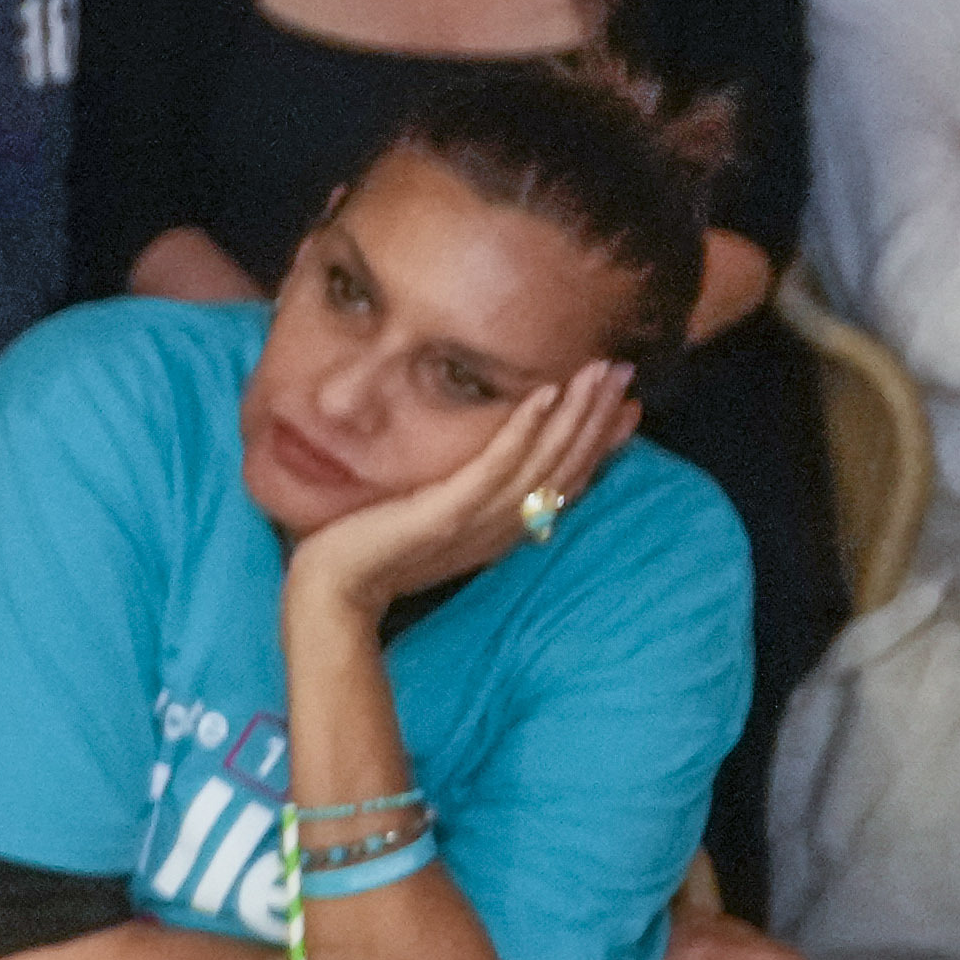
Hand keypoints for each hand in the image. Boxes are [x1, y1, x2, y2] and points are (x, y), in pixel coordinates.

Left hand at [285, 356, 637, 635]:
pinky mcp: (446, 513)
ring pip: (544, 462)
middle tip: (623, 369)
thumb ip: (473, 499)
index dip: (601, 442)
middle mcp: (502, 526)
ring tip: (597, 371)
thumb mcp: (441, 520)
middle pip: (567, 466)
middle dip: (598, 416)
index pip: (569, 481)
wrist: (332, 590)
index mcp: (506, 528)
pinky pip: (494, 467)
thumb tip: (496, 468)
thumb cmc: (379, 550)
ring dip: (575, 413)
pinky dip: (522, 430)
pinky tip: (542, 394)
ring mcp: (477, 520)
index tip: (627, 402)